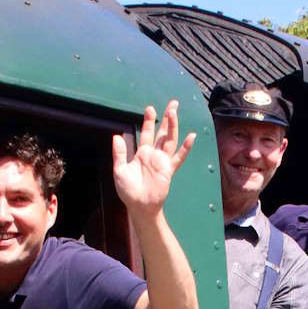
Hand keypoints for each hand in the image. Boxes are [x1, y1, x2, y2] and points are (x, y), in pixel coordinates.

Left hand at [111, 101, 195, 216]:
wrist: (139, 206)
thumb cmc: (128, 190)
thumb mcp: (119, 171)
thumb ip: (119, 154)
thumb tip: (116, 136)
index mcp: (142, 153)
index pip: (147, 133)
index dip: (149, 121)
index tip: (150, 108)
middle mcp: (154, 155)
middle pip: (162, 132)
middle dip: (167, 118)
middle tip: (172, 103)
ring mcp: (163, 161)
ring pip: (170, 140)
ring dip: (173, 127)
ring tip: (174, 113)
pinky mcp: (169, 170)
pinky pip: (179, 157)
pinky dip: (186, 148)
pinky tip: (191, 137)